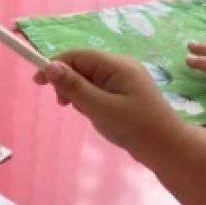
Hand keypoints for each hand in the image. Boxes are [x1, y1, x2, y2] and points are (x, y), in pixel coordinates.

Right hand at [34, 49, 184, 153]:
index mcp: (116, 64)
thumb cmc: (134, 127)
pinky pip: (99, 88)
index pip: (76, 55)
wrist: (167, 148)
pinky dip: (91, 99)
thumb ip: (74, 86)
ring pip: (89, 78)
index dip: (54, 66)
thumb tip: (50, 65)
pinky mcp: (126, 91)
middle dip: (68, 83)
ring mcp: (124, 78)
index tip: (38, 83)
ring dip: (79, 93)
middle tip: (65, 105)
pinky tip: (96, 115)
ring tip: (87, 113)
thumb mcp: (99, 107)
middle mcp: (120, 66)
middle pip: (81, 65)